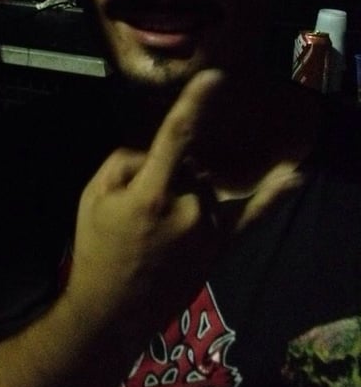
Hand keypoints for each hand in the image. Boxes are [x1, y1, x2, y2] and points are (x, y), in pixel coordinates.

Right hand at [64, 69, 300, 352]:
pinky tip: (294, 174)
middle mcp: (188, 208)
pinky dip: (274, 194)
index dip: (195, 104)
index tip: (215, 75)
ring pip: (203, 186)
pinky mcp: (220, 247)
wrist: (112, 310)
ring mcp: (209, 230)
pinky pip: (251, 216)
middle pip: (185, 164)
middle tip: (136, 206)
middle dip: (163, 171)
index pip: (176, 137)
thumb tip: (150, 146)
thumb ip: (123, 161)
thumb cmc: (97, 247)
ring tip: (156, 227)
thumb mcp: (92, 196)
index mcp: (151, 194)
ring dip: (186, 189)